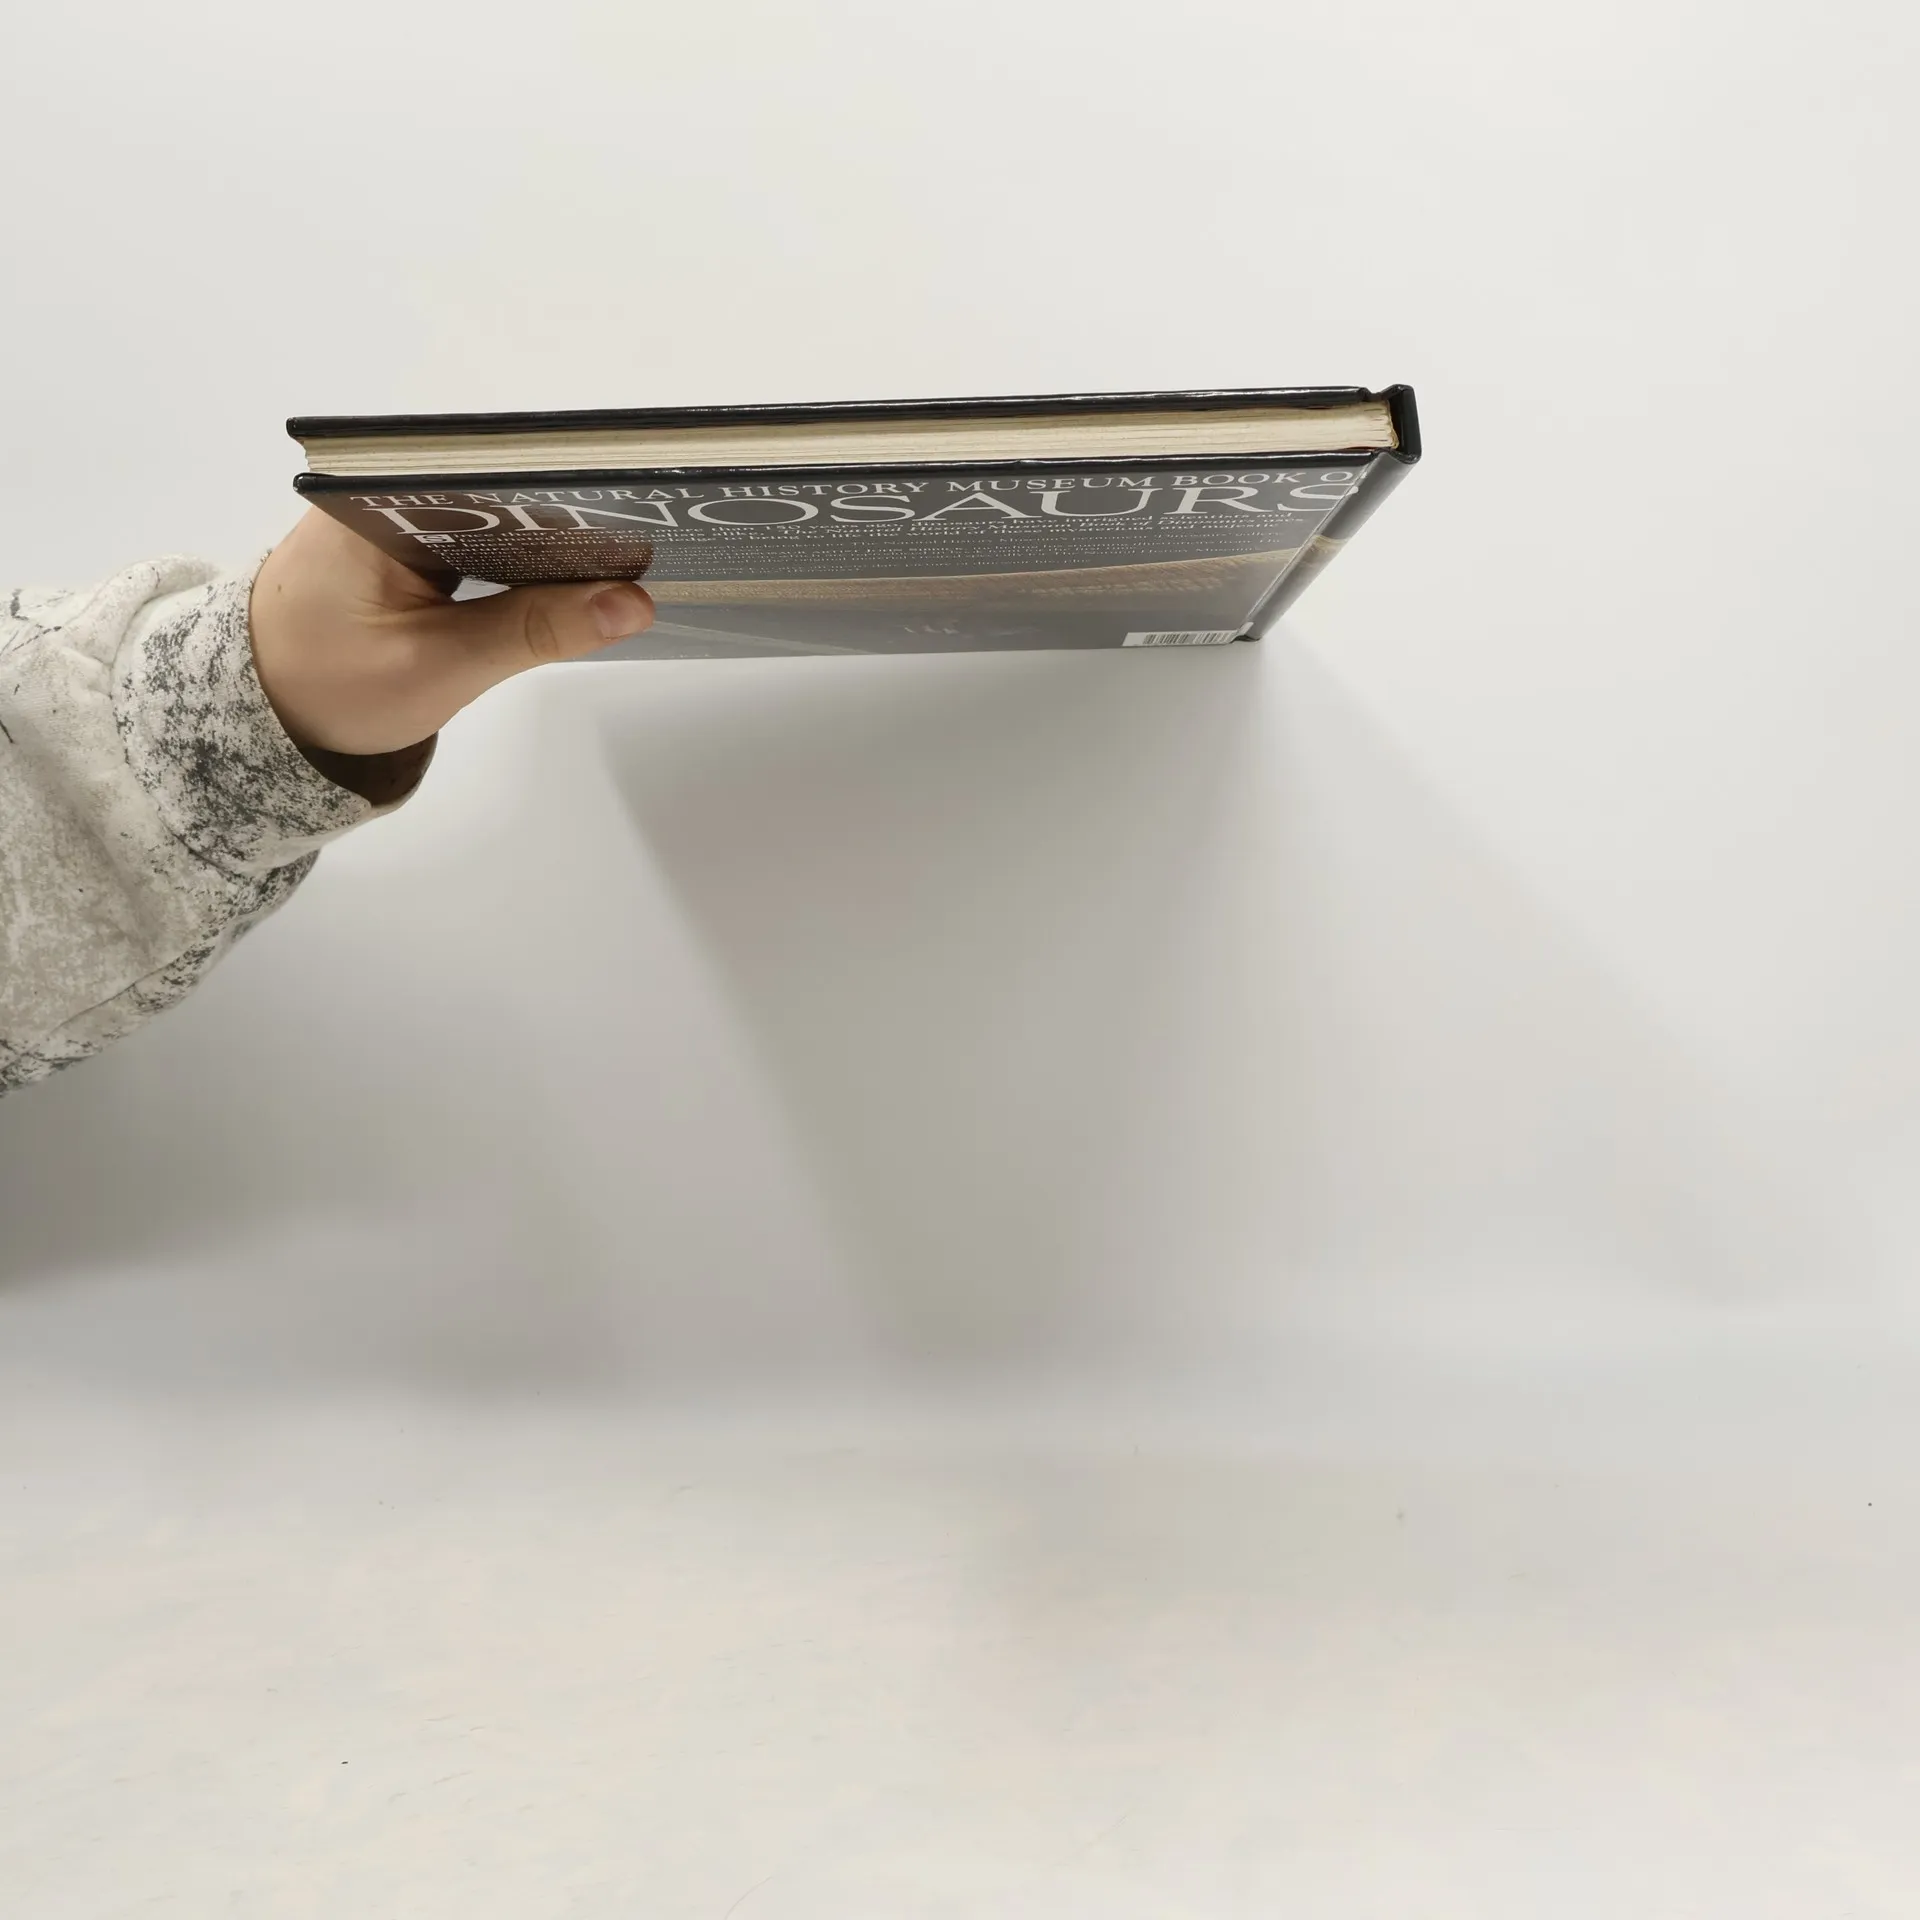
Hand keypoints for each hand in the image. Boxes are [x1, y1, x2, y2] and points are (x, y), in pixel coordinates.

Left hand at [248, 508, 653, 759]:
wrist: (264, 718)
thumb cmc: (328, 690)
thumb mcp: (438, 668)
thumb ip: (534, 632)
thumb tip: (630, 603)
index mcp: (374, 497)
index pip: (481, 464)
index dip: (555, 476)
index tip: (624, 496)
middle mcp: (385, 488)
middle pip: (493, 481)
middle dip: (566, 504)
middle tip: (645, 527)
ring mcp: (399, 514)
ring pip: (492, 511)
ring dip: (549, 532)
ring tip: (625, 548)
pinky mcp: (411, 542)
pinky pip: (481, 536)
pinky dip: (522, 557)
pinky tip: (573, 575)